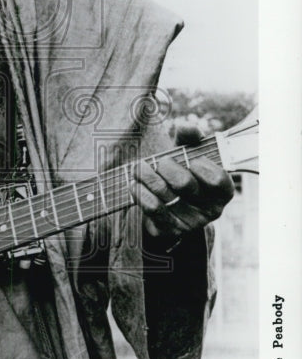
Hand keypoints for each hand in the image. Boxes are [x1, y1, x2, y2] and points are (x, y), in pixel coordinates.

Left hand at [131, 124, 234, 243]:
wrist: (170, 209)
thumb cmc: (182, 174)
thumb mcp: (188, 155)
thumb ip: (190, 138)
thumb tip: (189, 128)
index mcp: (223, 191)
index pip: (217, 178)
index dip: (200, 165)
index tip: (189, 159)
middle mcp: (212, 210)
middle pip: (184, 183)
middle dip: (166, 167)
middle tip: (159, 161)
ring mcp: (192, 222)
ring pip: (165, 194)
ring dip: (147, 176)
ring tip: (139, 167)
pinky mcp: (171, 230)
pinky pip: (153, 208)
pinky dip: (140, 192)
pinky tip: (134, 183)